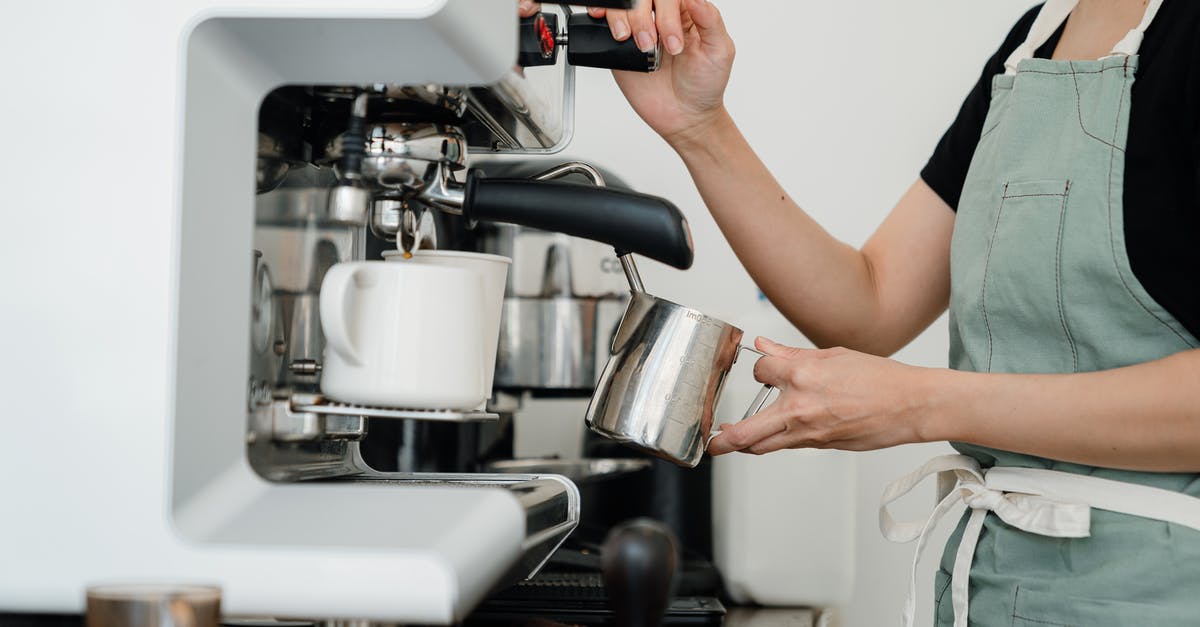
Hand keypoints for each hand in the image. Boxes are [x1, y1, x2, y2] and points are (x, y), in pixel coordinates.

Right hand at [518, 0, 735, 146]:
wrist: (684, 116)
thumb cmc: (704, 84)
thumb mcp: (719, 51)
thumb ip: (710, 20)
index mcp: (685, 11)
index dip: (667, 13)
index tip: (673, 43)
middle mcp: (660, 16)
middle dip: (644, 18)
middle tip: (651, 46)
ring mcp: (639, 29)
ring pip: (621, 5)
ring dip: (624, 19)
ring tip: (639, 47)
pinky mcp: (620, 47)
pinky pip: (605, 23)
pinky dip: (601, 15)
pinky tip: (602, 19)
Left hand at [708, 338, 933, 455]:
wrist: (912, 406)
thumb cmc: (881, 379)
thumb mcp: (833, 356)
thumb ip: (793, 355)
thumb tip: (764, 346)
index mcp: (803, 376)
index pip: (760, 371)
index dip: (759, 369)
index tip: (763, 370)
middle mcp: (801, 407)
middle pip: (746, 432)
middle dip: (723, 440)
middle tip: (711, 440)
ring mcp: (810, 432)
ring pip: (764, 445)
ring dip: (744, 444)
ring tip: (730, 441)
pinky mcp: (821, 446)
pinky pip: (788, 445)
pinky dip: (775, 440)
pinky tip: (772, 434)